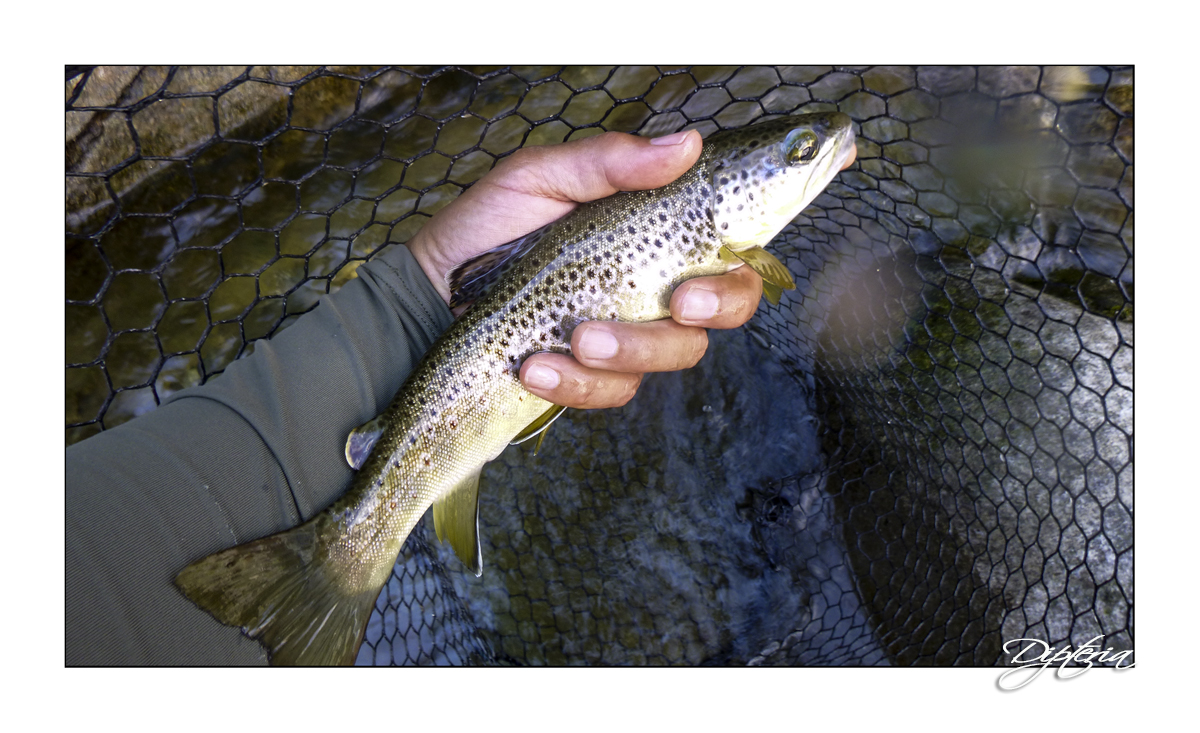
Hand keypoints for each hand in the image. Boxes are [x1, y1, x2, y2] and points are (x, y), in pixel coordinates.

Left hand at [407, 127, 855, 409]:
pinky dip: (577, 383)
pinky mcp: (594, 378)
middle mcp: (655, 282)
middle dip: (717, 302)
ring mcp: (629, 333)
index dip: (783, 205)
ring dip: (631, 348)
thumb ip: (611, 164)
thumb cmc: (485, 232)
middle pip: (734, 300)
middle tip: (677, 296)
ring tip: (572, 335)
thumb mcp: (539, 179)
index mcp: (654, 228)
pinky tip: (537, 365)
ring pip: (678, 354)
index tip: (824, 170)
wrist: (428, 302)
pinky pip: (615, 393)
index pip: (736, 222)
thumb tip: (686, 144)